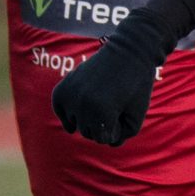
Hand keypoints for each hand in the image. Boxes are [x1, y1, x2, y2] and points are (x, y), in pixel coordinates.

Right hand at [50, 20, 166, 146]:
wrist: (128, 53)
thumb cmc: (135, 87)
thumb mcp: (135, 116)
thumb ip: (120, 136)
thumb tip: (104, 141)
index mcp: (102, 113)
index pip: (104, 139)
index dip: (116, 129)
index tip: (123, 113)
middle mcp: (82, 104)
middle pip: (88, 132)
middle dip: (102, 124)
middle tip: (113, 105)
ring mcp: (70, 94)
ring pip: (74, 123)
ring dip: (87, 118)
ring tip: (100, 101)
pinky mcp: (62, 87)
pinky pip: (59, 109)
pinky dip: (66, 113)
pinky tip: (75, 115)